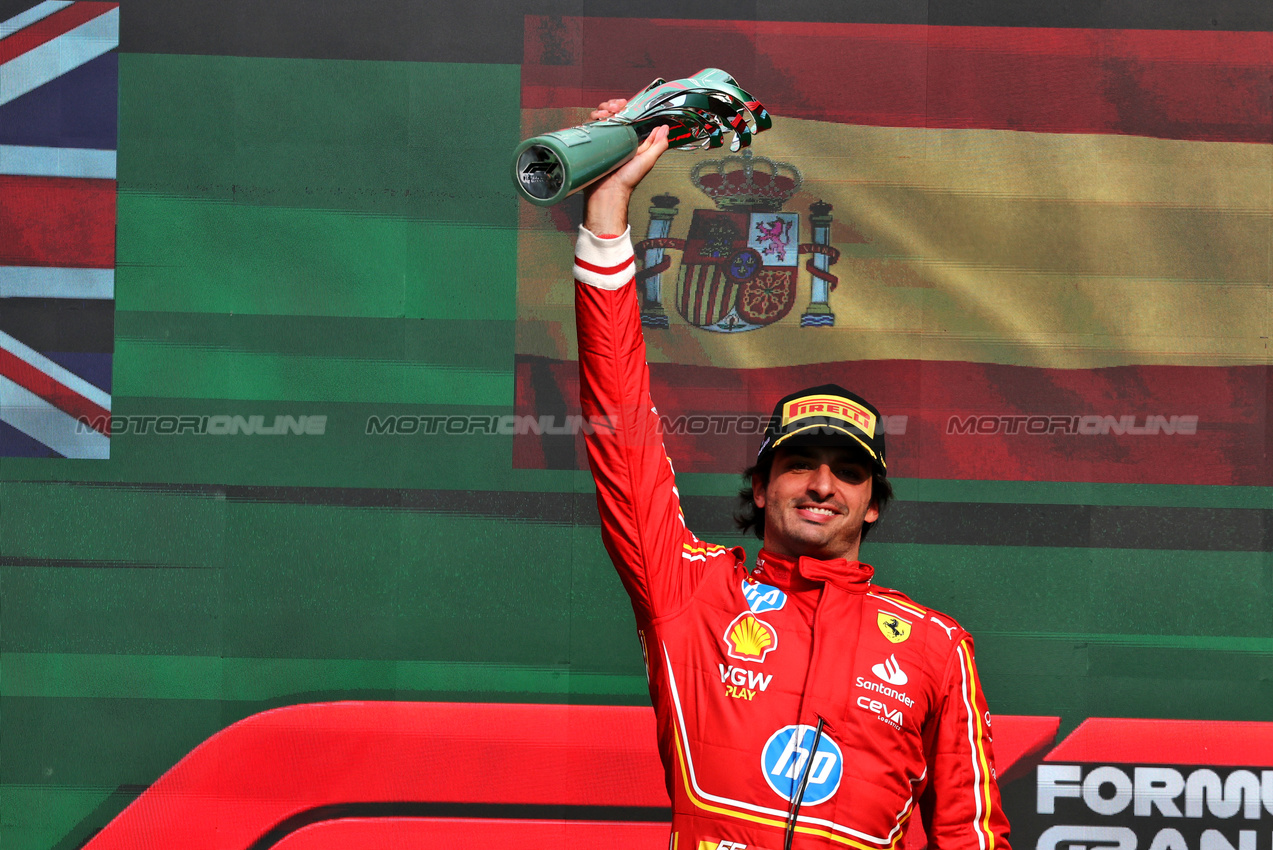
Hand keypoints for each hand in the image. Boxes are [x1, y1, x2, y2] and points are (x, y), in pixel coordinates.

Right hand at [583, 98, 669, 235]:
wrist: (607, 192)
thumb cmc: (626, 181)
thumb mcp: (647, 161)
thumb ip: (658, 146)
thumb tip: (665, 130)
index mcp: (630, 143)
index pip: (630, 120)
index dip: (629, 110)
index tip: (628, 105)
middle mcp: (616, 141)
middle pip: (612, 116)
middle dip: (612, 106)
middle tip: (616, 106)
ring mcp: (602, 142)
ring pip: (600, 119)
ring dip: (602, 110)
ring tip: (606, 112)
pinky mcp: (591, 145)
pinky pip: (589, 128)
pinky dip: (591, 119)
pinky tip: (595, 118)